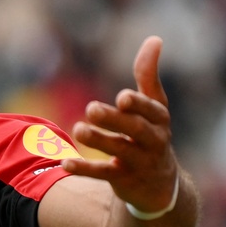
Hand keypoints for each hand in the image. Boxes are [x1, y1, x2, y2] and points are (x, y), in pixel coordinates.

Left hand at [61, 36, 178, 213]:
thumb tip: (154, 39)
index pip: (152, 110)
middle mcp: (154, 141)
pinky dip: (85, 169)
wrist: (159, 186)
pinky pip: (104, 174)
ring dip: (98, 140)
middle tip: (91, 108)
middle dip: (115, 119)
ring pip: (120, 151)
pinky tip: (65, 163)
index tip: (122, 97)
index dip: (139, 105)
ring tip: (78, 129)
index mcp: (160, 120)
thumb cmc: (152, 135)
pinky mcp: (124, 180)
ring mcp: (140, 162)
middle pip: (136, 129)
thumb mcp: (154, 107)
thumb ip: (149, 76)